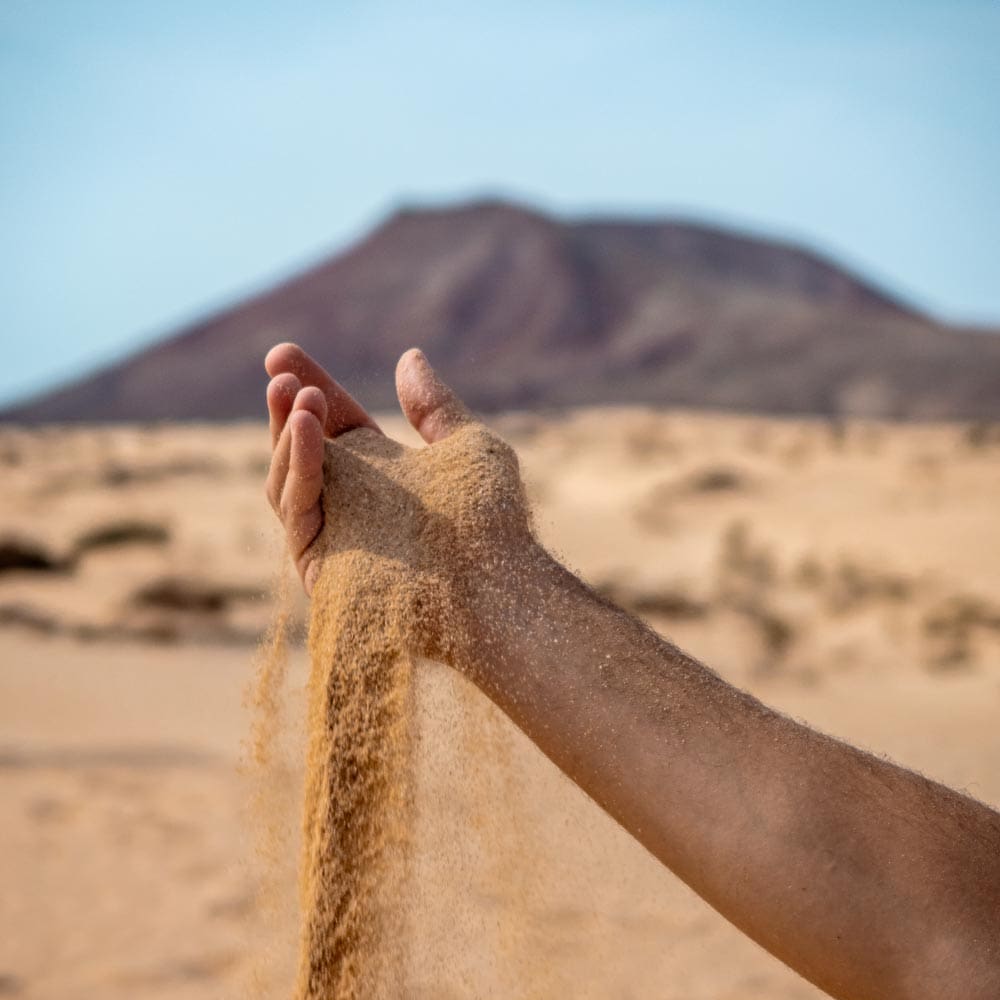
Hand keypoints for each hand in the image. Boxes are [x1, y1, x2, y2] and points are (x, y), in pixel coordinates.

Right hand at [263, 343, 528, 601]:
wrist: (498, 587)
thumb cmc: (495, 523)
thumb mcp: (467, 447)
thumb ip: (434, 406)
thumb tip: (409, 356)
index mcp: (383, 473)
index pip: (335, 423)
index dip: (311, 387)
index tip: (282, 353)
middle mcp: (353, 501)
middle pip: (302, 447)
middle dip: (285, 406)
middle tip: (277, 365)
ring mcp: (334, 533)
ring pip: (288, 477)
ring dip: (287, 431)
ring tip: (297, 393)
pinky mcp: (319, 562)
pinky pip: (296, 507)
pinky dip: (297, 464)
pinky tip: (305, 425)